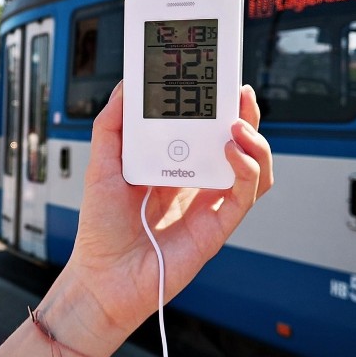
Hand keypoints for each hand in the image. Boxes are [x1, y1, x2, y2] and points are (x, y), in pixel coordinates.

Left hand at [44, 83, 272, 354]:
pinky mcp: (217, 227)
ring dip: (254, 141)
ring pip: (252, 168)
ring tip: (237, 123)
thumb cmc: (100, 228)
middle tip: (238, 92)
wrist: (102, 276)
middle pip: (235, 144)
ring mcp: (208, 205)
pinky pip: (246, 195)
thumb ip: (112, 125)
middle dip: (243, 114)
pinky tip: (230, 152)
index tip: (215, 80)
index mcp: (171, 165)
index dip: (214, 106)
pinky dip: (246, 170)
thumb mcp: (100, 165)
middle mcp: (194, 183)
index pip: (203, 129)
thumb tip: (128, 87)